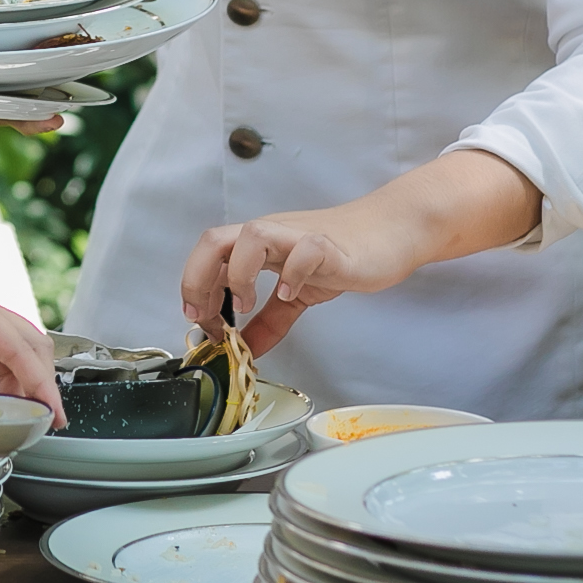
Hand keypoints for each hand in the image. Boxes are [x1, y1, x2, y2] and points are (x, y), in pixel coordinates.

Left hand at [183, 207, 437, 356]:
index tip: (201, 322)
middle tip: (206, 316)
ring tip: (245, 304)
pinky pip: (305, 250)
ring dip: (239, 274)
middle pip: (214, 240)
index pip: (208, 256)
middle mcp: (271, 235)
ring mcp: (298, 236)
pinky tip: (292, 293)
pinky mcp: (329, 246)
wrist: (389, 231)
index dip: (193, 288)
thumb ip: (270, 320)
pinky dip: (292, 273)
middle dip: (197, 279)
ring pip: (251, 236)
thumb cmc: (341, 253)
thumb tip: (247, 350)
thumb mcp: (296, 293)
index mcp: (258, 245)